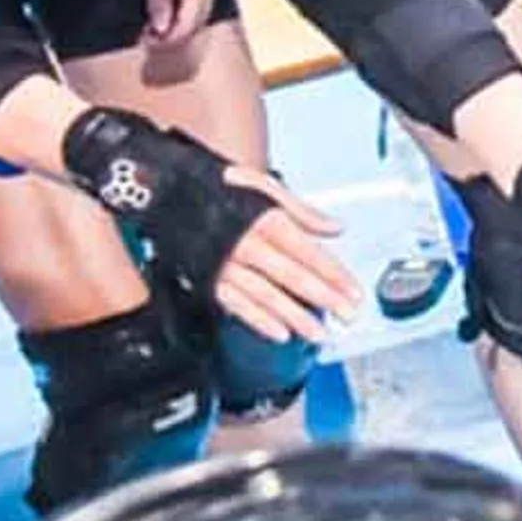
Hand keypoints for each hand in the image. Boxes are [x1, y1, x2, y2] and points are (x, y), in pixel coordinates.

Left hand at [133, 0, 213, 46]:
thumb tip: (161, 28)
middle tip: (146, 37)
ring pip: (191, 2)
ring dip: (172, 17)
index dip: (169, 35)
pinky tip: (157, 0)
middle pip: (194, 14)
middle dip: (172, 30)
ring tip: (150, 24)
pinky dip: (172, 0)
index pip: (190, 20)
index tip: (146, 41)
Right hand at [218, 168, 359, 341]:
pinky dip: (258, 320)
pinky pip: (235, 304)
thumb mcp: (263, 187)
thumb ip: (302, 210)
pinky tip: (280, 334)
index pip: (308, 250)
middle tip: (347, 315)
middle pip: (292, 275)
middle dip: (324, 297)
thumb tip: (336, 228)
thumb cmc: (220, 190)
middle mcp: (245, 242)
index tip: (354, 291)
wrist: (167, 190)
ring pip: (266, 294)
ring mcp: (225, 264)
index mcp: (264, 218)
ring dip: (295, 316)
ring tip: (319, 333)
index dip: (334, 273)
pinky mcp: (207, 280)